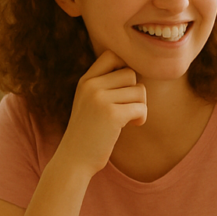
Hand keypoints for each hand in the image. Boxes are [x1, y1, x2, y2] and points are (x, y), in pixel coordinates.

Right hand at [55, 51, 146, 177]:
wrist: (74, 159)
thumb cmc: (88, 132)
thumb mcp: (88, 102)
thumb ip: (104, 85)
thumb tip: (135, 71)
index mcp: (85, 80)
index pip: (112, 55)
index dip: (124, 68)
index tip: (124, 89)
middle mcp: (91, 86)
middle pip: (130, 74)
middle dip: (134, 92)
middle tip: (127, 109)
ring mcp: (100, 99)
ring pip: (139, 90)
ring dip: (139, 106)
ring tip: (129, 119)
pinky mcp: (112, 115)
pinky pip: (140, 107)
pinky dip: (141, 117)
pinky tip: (133, 125)